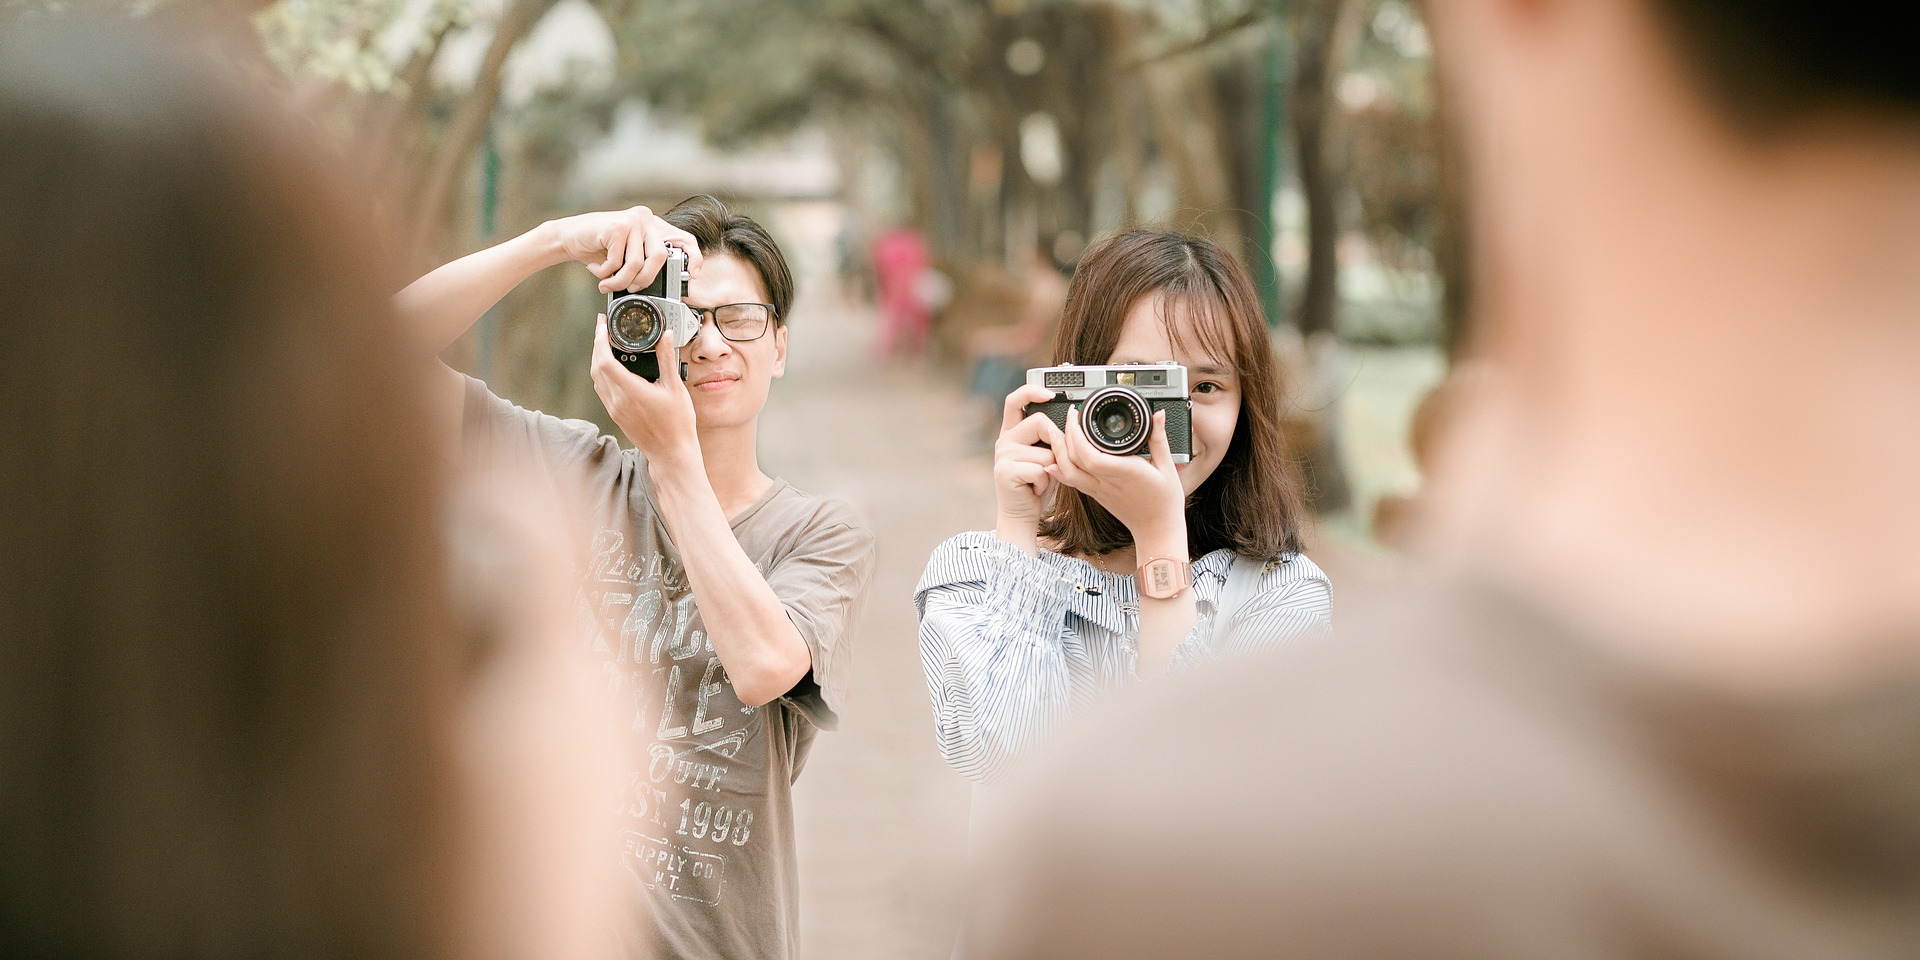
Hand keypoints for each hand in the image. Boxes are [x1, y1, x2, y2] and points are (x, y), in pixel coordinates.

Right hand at [550, 206, 703, 293]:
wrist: (568, 237)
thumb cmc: (599, 249)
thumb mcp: (627, 255)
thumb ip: (645, 261)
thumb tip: (666, 284)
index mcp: (654, 225)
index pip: (684, 239)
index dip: (694, 257)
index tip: (695, 275)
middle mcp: (646, 219)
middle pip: (659, 258)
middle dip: (644, 280)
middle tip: (629, 289)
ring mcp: (632, 220)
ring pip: (636, 263)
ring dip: (619, 280)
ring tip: (606, 283)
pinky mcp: (617, 226)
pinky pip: (617, 261)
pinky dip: (605, 272)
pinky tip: (596, 268)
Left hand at [590, 313, 700, 468]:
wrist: (672, 453)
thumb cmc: (677, 423)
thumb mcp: (675, 387)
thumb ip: (666, 359)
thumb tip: (665, 336)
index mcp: (631, 392)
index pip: (604, 361)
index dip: (600, 340)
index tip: (603, 326)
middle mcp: (618, 401)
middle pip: (596, 367)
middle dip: (597, 344)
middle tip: (603, 327)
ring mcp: (614, 409)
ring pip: (596, 379)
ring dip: (597, 358)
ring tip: (606, 343)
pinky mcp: (616, 415)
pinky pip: (602, 389)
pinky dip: (602, 373)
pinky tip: (611, 367)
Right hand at [992, 384, 1065, 551]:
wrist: (1021, 514)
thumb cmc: (1036, 485)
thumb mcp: (1046, 457)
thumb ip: (1051, 439)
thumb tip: (1067, 425)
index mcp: (1012, 432)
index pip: (1015, 400)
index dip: (1031, 391)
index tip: (1050, 393)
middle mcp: (1005, 440)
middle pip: (1040, 422)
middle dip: (1055, 443)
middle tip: (1050, 463)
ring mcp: (1002, 454)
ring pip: (1045, 451)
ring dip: (1052, 470)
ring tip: (1040, 480)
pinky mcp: (1004, 471)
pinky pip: (1040, 469)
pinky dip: (1046, 483)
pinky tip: (1035, 489)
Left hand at [1047, 406, 1186, 547]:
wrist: (1157, 530)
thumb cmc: (1164, 501)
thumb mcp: (1167, 466)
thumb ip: (1159, 438)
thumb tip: (1158, 414)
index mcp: (1123, 472)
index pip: (1089, 454)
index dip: (1076, 434)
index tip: (1077, 415)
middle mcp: (1106, 482)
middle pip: (1072, 460)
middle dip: (1064, 435)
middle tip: (1068, 416)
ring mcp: (1098, 490)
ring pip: (1067, 472)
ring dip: (1058, 452)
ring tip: (1056, 432)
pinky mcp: (1095, 495)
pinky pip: (1072, 482)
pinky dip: (1060, 470)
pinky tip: (1054, 460)